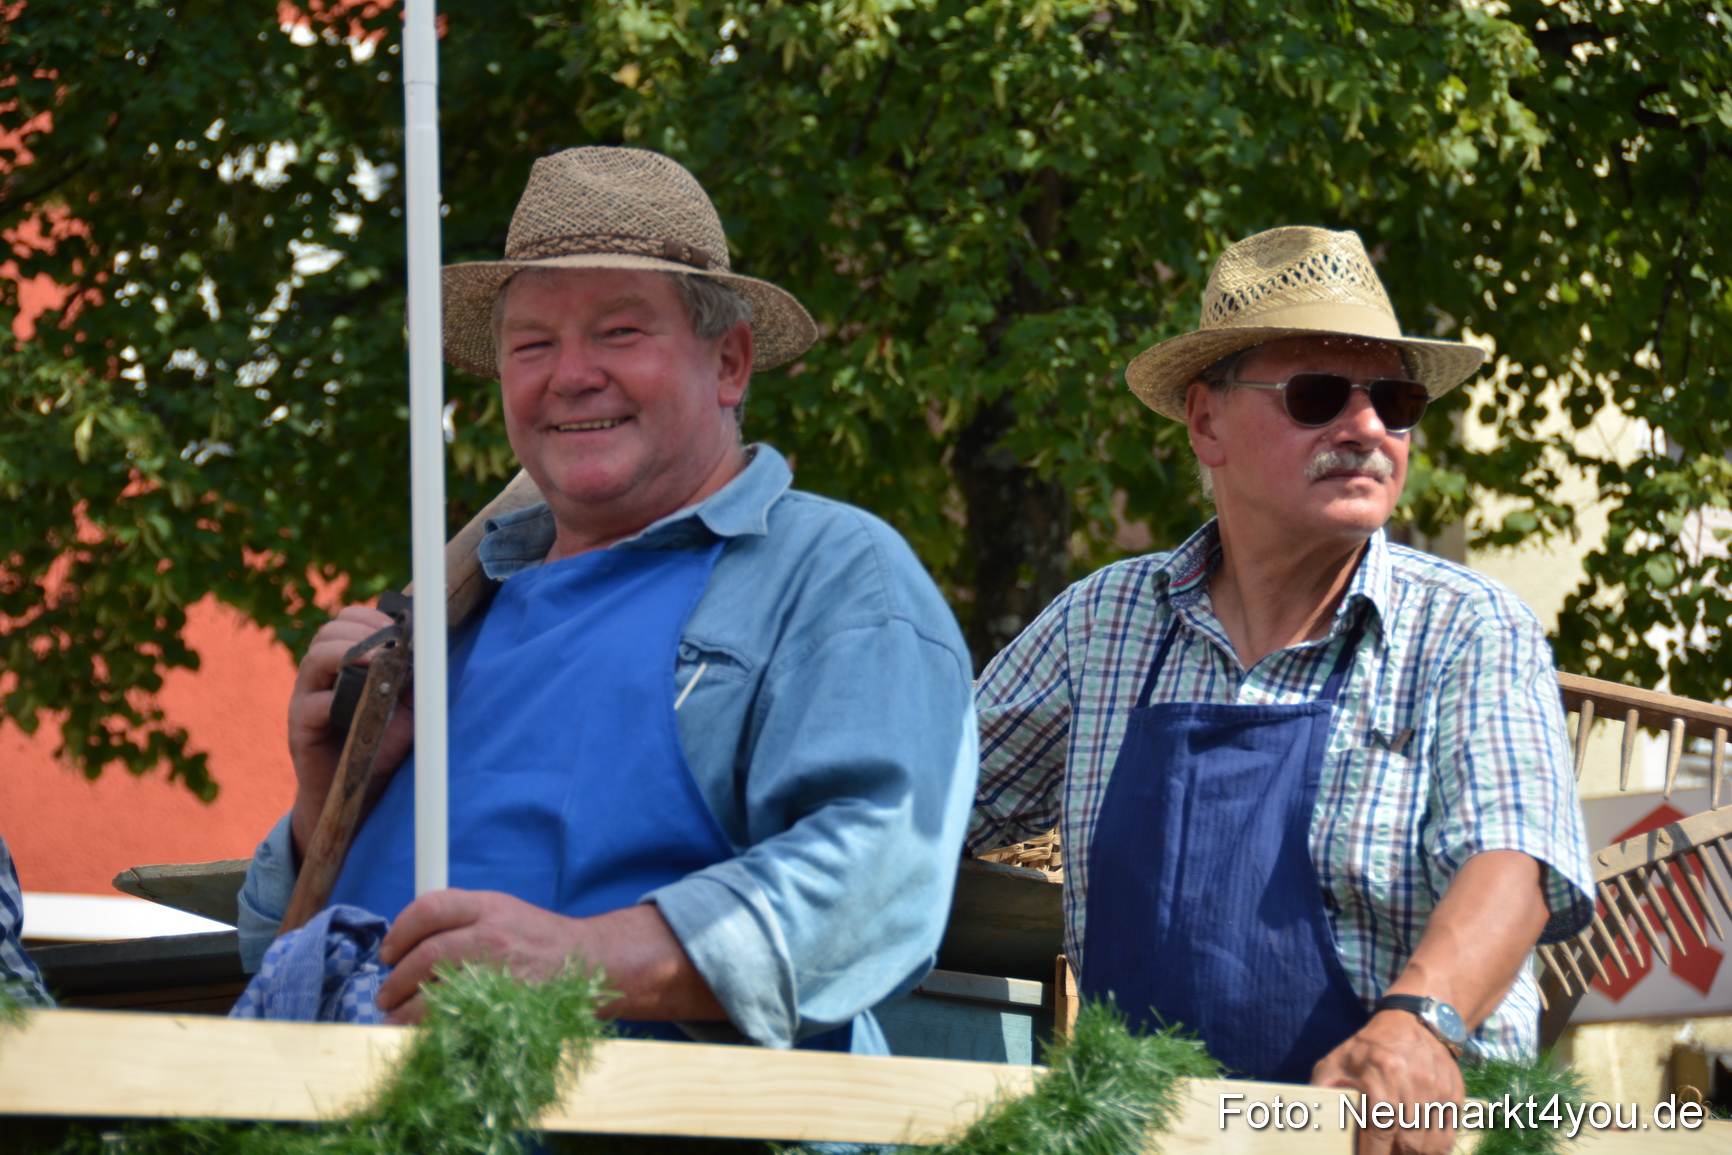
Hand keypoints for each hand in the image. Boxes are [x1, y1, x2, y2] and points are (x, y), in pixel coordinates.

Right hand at [286, 605, 415, 857]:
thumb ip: (412, 677)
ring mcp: (306, 698)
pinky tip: (357, 702)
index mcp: (343, 662)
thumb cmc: (381, 742)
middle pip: (329, 632)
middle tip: (388, 644)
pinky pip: (311, 704)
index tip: (398, 627)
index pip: (346, 622)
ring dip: (348, 653)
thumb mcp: (407, 705)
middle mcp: (320, 675)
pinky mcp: (301, 727)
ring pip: (316, 658)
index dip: (370, 618)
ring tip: (375, 662)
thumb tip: (429, 649)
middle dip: (362, 631)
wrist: (359, 789)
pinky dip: (335, 698)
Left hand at [375, 890, 726, 1025]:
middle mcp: (494, 935)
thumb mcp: (504, 913)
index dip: (399, 931)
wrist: (595, 962)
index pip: (430, 908)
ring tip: (397, 1021)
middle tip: (385, 997)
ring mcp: (502, 973)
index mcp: (490, 906)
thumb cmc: (541, 941)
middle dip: (396, 981)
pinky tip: (425, 1036)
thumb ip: (461, 920)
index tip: (387, 953)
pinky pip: (460, 1020)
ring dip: (407, 1012)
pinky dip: (435, 1030)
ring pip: (438, 992)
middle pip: (426, 955)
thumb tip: (409, 944)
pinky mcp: (510, 1005)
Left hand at [1312, 1010, 1463, 1154]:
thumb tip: (1310, 1115)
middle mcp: (1412, 1084)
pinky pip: (1449, 1135)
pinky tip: (1422, 1151)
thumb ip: (1320, 1087)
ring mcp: (1437, 1091)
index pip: (1380, 1130)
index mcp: (1380, 1076)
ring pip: (1431, 1144)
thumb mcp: (1337, 1060)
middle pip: (1409, 1143)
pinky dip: (1437, 1149)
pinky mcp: (1453, 1095)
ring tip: (1401, 1153)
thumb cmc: (1369, 1045)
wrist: (1412, 1022)